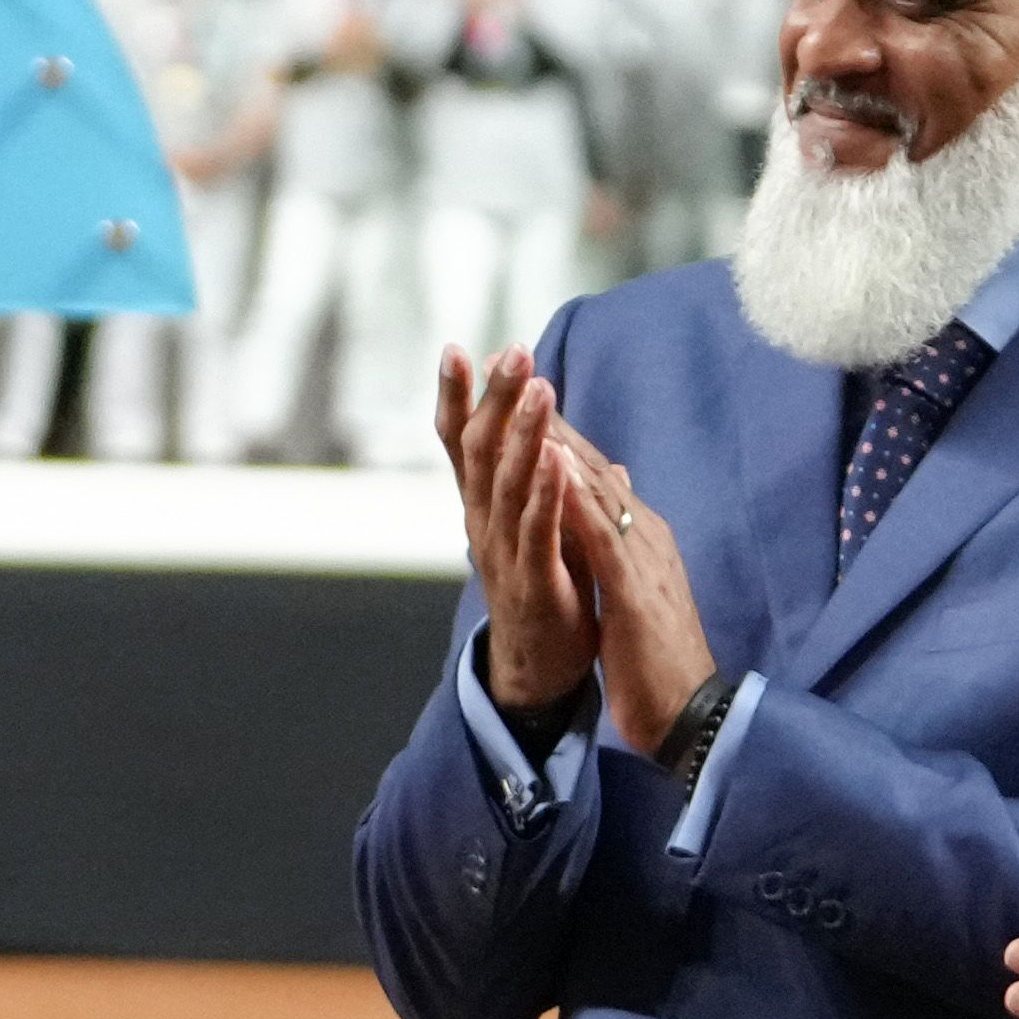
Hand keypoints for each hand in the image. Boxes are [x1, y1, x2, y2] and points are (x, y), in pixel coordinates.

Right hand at [436, 347, 593, 722]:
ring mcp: (503, 552)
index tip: (456, 348)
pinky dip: (545, 491)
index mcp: (484, 508)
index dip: (457, 397)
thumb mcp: (538, 529)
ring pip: (508, 482)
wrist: (540, 670)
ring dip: (523, 432)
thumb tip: (561, 443)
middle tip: (512, 351)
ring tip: (537, 387)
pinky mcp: (532, 581)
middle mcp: (482, 523)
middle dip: (494, 399)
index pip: (462, 443)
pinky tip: (554, 455)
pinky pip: (537, 530)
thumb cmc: (543, 591)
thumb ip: (541, 487)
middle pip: (480, 451)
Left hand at [540, 414, 714, 756]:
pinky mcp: (635, 588)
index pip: (591, 472)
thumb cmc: (656, 657)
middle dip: (547, 416)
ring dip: (559, 438)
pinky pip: (602, 533)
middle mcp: (644, 534)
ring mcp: (643, 557)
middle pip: (590, 464)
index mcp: (639, 536)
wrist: (689, 714)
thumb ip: (621, 544)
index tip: (512, 392)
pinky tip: (551, 463)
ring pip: (596, 486)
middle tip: (507, 367)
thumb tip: (612, 504)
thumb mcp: (633, 589)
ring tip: (523, 393)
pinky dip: (575, 495)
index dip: (553, 429)